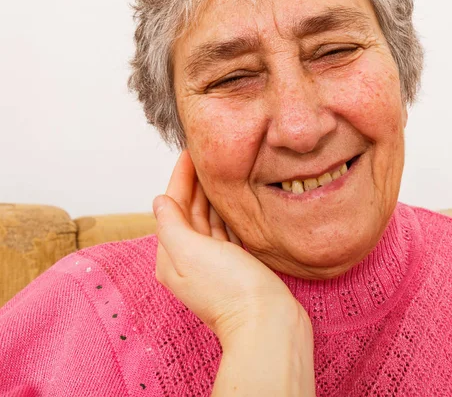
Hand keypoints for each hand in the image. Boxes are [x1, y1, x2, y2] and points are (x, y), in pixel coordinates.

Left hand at [152, 149, 303, 345]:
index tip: (188, 152)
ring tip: (219, 170)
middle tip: (206, 155)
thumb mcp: (191, 251)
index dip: (180, 177)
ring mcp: (213, 262)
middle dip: (195, 182)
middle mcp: (189, 259)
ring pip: (208, 219)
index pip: (173, 206)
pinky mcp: (234, 265)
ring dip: (210, 195)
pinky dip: (225, 213)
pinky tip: (232, 200)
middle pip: (189, 211)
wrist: (268, 323)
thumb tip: (160, 200)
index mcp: (171, 256)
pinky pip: (225, 231)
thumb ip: (172, 224)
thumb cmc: (230, 289)